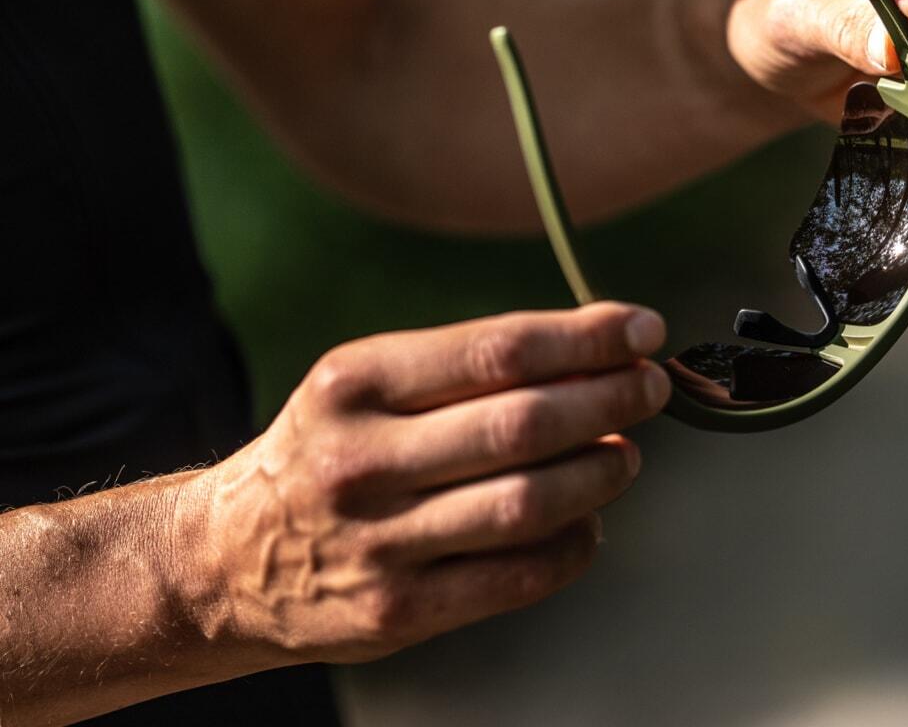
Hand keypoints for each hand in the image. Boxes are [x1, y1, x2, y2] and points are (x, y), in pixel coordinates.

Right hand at [178, 302, 669, 663]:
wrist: (226, 559)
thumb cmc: (323, 452)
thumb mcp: (364, 386)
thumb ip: (465, 371)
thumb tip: (592, 355)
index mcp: (355, 382)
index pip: (497, 349)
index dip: (586, 338)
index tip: (640, 330)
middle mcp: (362, 459)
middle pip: (523, 424)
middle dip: (609, 399)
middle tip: (649, 388)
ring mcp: (379, 542)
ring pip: (528, 503)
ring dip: (600, 472)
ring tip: (625, 453)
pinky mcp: (398, 610)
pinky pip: (517, 577)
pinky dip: (574, 545)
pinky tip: (590, 521)